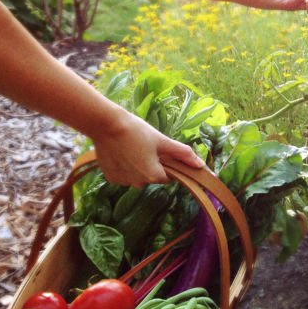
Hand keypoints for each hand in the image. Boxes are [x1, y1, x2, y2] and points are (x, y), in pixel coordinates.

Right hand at [89, 108, 204, 186]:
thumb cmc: (137, 131)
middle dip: (152, 165)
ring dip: (138, 166)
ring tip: (132, 148)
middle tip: (145, 147)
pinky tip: (122, 152)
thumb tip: (201, 165)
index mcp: (153, 176)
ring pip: (137, 176)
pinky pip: (124, 175)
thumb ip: (183, 154)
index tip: (160, 151)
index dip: (167, 164)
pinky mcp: (110, 177)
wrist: (106, 125)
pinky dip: (125, 167)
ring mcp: (122, 181)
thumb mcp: (162, 140)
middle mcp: (137, 183)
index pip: (168, 177)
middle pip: (152, 177)